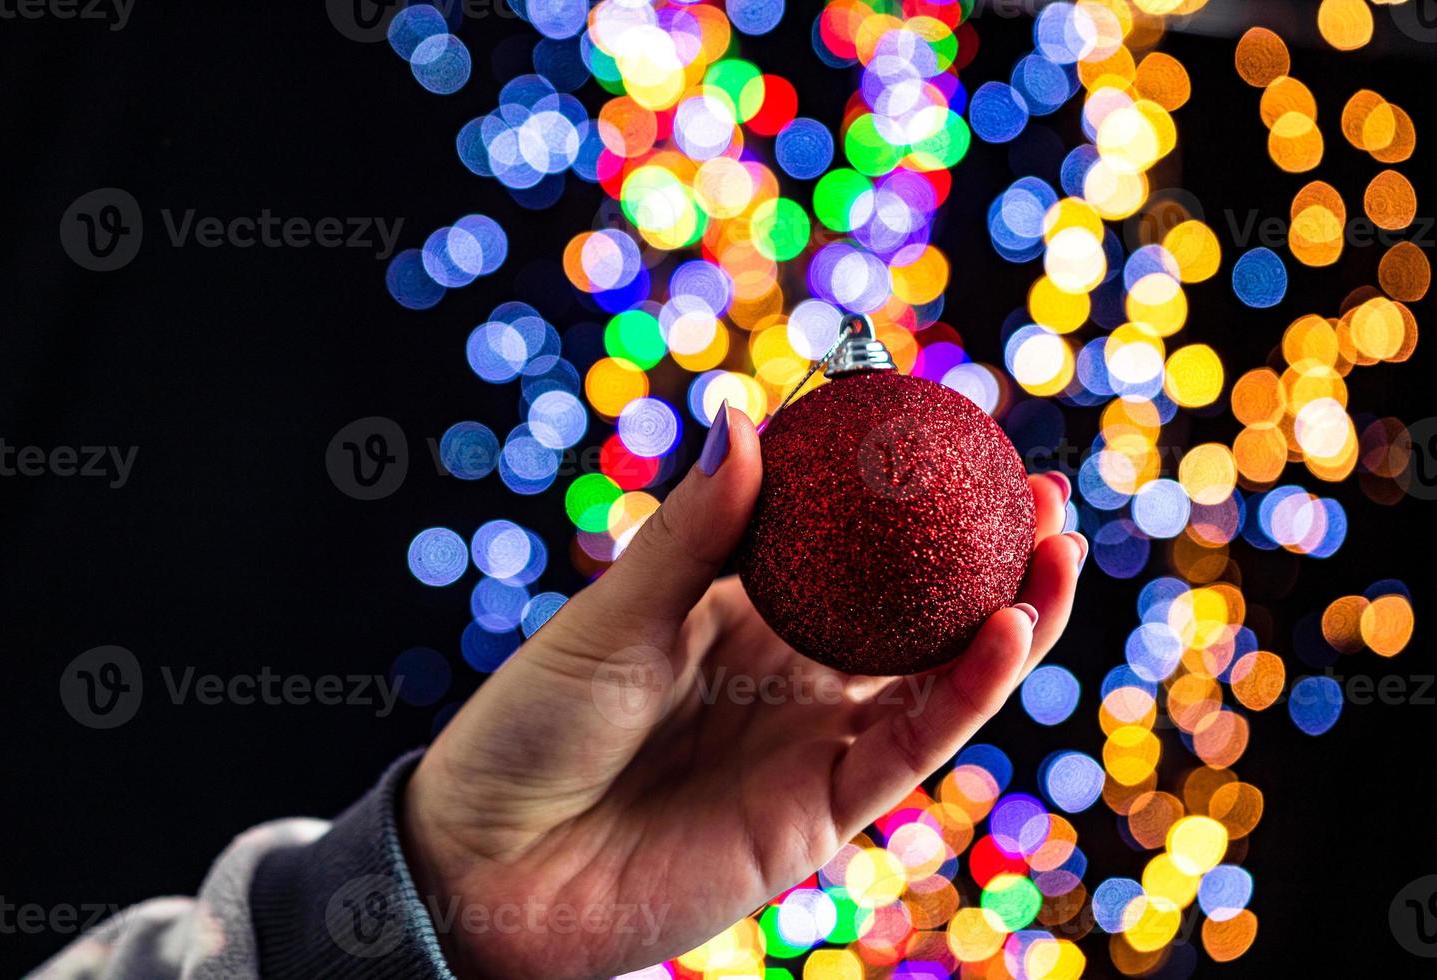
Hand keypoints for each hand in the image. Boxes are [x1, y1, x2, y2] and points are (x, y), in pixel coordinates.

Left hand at [401, 406, 1085, 978]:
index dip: (906, 497)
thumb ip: (692, 533)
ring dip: (1006, 614)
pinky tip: (1007, 628)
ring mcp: (809, 742)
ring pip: (934, 675)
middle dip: (986, 552)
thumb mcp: (614, 618)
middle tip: (1045, 492)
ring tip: (1055, 546)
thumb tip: (742, 415)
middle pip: (911, 608)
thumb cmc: (531, 730)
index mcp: (738, 613)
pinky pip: (908, 744)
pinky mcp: (819, 812)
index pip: (843, 545)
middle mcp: (789, 674)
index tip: (960, 434)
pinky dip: (965, 690)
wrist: (488, 870)